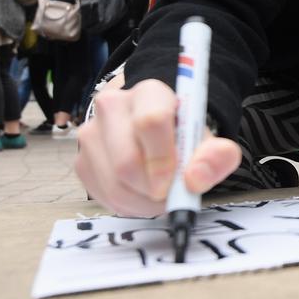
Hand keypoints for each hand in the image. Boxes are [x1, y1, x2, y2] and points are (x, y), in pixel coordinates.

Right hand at [74, 78, 240, 217]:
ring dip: (144, 202)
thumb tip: (196, 178)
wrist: (151, 132)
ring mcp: (91, 133)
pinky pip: (104, 196)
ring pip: (115, 184)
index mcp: (149, 93)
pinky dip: (128, 205)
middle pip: (127, 161)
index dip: (165, 160)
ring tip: (160, 194)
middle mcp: (112, 106)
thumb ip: (217, 156)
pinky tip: (141, 194)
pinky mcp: (81, 161)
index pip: (150, 123)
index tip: (178, 181)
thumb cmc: (180, 135)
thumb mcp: (205, 141)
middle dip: (155, 190)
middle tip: (171, 194)